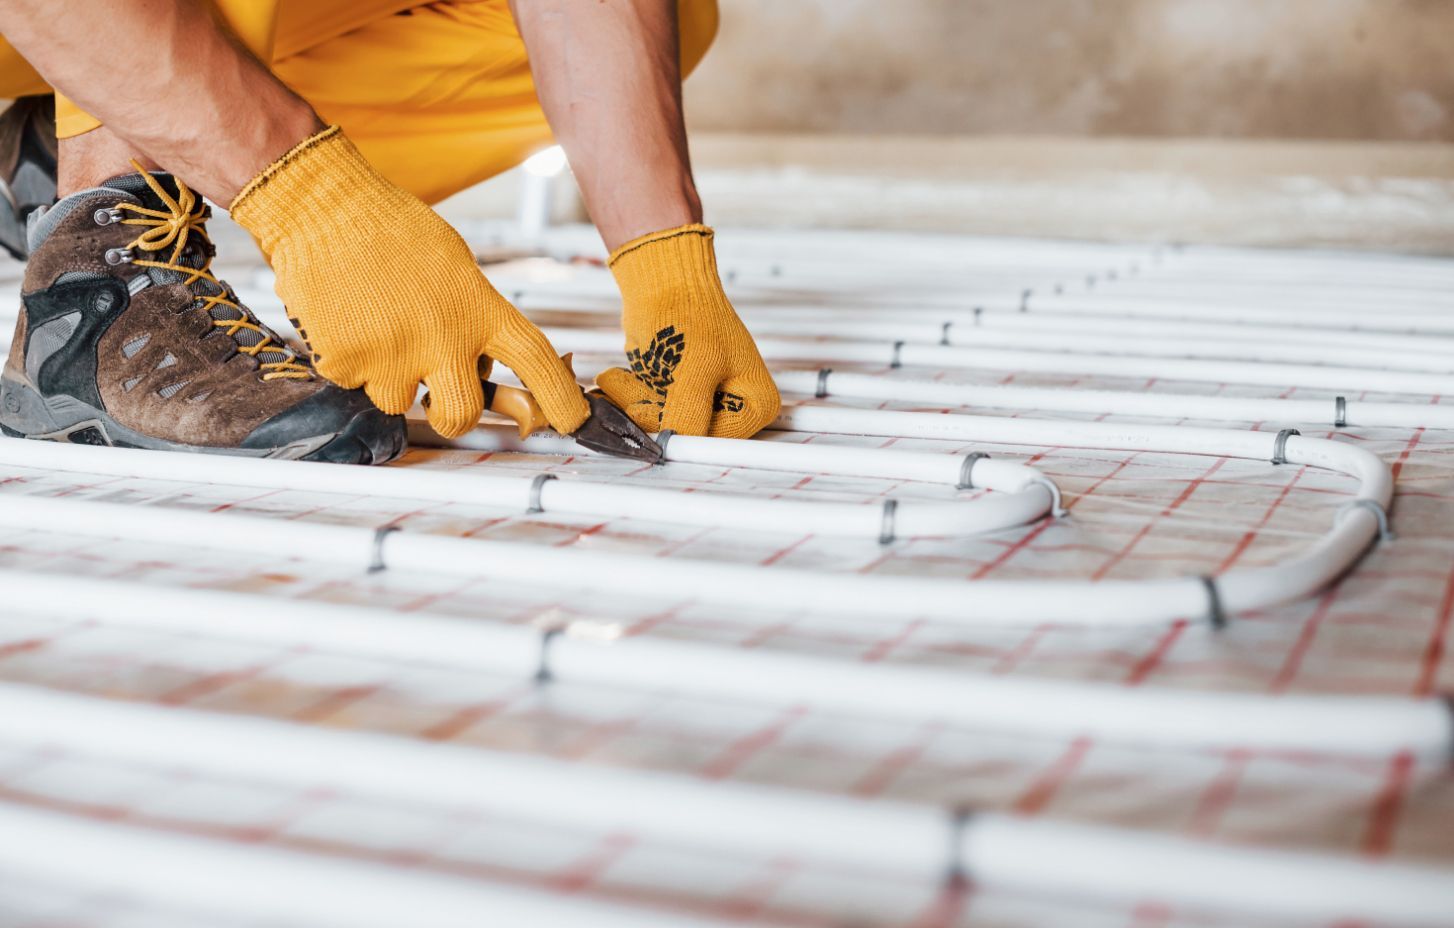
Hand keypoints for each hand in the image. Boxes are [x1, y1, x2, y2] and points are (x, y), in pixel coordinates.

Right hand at [230, 126, 589, 438]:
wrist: (321, 206)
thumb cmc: (392, 230)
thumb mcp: (455, 267)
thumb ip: (475, 318)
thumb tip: (489, 369)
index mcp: (478, 308)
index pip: (535, 359)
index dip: (560, 396)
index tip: (573, 421)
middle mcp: (442, 339)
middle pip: (461, 414)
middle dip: (450, 416)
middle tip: (438, 400)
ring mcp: (392, 355)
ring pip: (397, 401)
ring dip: (388, 376)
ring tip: (375, 324)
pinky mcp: (346, 362)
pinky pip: (353, 381)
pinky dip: (349, 358)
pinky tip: (346, 316)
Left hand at [595, 224, 779, 438]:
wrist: (662, 280)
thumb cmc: (686, 315)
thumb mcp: (691, 372)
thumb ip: (686, 418)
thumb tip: (670, 449)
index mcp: (757, 405)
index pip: (715, 442)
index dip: (680, 433)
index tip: (649, 421)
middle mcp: (736, 409)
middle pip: (687, 435)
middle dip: (649, 413)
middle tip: (628, 385)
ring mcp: (706, 403)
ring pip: (662, 427)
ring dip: (632, 404)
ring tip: (619, 377)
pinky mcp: (679, 395)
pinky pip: (650, 414)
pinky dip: (630, 398)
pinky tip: (619, 377)